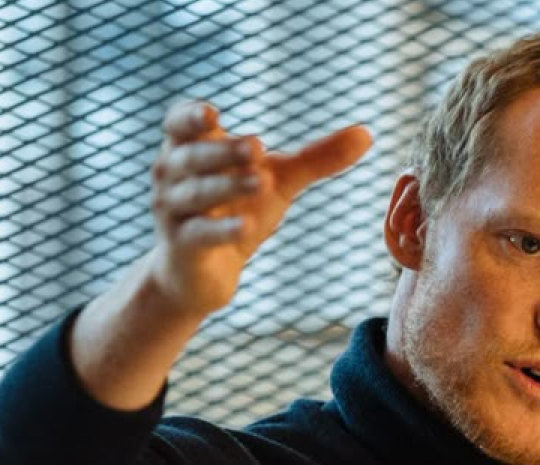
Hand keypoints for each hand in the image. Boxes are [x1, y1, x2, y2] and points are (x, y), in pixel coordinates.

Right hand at [147, 101, 372, 317]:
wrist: (202, 275)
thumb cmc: (235, 212)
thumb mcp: (279, 182)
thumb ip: (317, 158)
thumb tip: (366, 134)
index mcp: (190, 149)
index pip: (177, 122)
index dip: (189, 116)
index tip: (211, 114)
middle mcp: (173, 176)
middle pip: (192, 156)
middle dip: (225, 151)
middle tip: (260, 147)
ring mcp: (172, 212)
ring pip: (195, 194)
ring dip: (228, 185)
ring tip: (263, 182)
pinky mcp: (181, 247)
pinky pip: (199, 235)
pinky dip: (221, 230)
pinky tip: (245, 228)